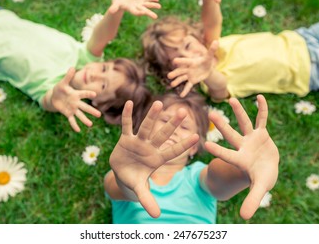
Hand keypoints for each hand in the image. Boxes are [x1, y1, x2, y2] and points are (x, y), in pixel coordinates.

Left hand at [51, 68, 100, 131]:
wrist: (54, 97)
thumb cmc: (60, 88)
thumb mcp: (62, 82)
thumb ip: (68, 76)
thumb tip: (72, 67)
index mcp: (76, 94)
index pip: (83, 94)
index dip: (88, 94)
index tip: (94, 95)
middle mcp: (76, 102)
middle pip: (85, 107)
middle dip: (91, 111)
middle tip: (99, 115)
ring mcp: (73, 109)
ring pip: (80, 115)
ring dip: (85, 120)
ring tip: (90, 125)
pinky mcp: (68, 114)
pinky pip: (72, 120)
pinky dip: (74, 125)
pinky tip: (78, 130)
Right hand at [108, 0, 160, 18]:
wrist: (120, 1)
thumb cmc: (116, 4)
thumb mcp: (115, 5)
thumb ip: (114, 8)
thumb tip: (111, 11)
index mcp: (131, 9)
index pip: (136, 12)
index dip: (139, 12)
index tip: (143, 13)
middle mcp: (136, 7)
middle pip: (143, 11)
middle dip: (149, 13)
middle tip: (155, 17)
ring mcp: (139, 4)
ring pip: (147, 5)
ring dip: (153, 5)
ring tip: (159, 6)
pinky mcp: (140, 0)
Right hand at [109, 100, 198, 217]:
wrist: (122, 175)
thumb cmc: (135, 181)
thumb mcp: (140, 190)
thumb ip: (148, 200)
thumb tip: (157, 215)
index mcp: (157, 159)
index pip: (173, 151)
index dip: (183, 145)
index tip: (197, 137)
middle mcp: (150, 148)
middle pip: (162, 134)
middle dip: (171, 124)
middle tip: (183, 112)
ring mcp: (138, 142)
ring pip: (146, 127)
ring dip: (152, 115)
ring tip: (159, 103)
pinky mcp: (125, 139)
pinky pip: (126, 125)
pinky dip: (127, 115)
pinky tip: (128, 102)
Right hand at [167, 40, 218, 97]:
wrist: (206, 69)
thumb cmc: (206, 61)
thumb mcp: (209, 57)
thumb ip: (212, 50)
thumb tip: (217, 41)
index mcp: (191, 62)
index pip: (185, 61)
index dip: (181, 61)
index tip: (174, 61)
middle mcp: (188, 69)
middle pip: (181, 71)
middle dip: (175, 73)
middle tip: (169, 76)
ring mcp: (189, 75)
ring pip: (182, 79)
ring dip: (177, 81)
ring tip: (172, 84)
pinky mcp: (192, 81)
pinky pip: (188, 86)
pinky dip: (185, 91)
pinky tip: (181, 96)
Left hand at [205, 95, 278, 219]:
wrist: (267, 168)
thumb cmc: (261, 178)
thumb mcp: (259, 188)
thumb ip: (251, 200)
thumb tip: (244, 218)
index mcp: (240, 159)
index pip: (227, 154)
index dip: (218, 150)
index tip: (205, 144)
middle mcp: (243, 147)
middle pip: (231, 135)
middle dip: (223, 126)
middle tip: (211, 114)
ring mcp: (252, 139)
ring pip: (244, 123)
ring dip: (239, 112)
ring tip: (231, 99)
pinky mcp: (261, 133)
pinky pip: (262, 119)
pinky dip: (262, 109)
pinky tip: (260, 97)